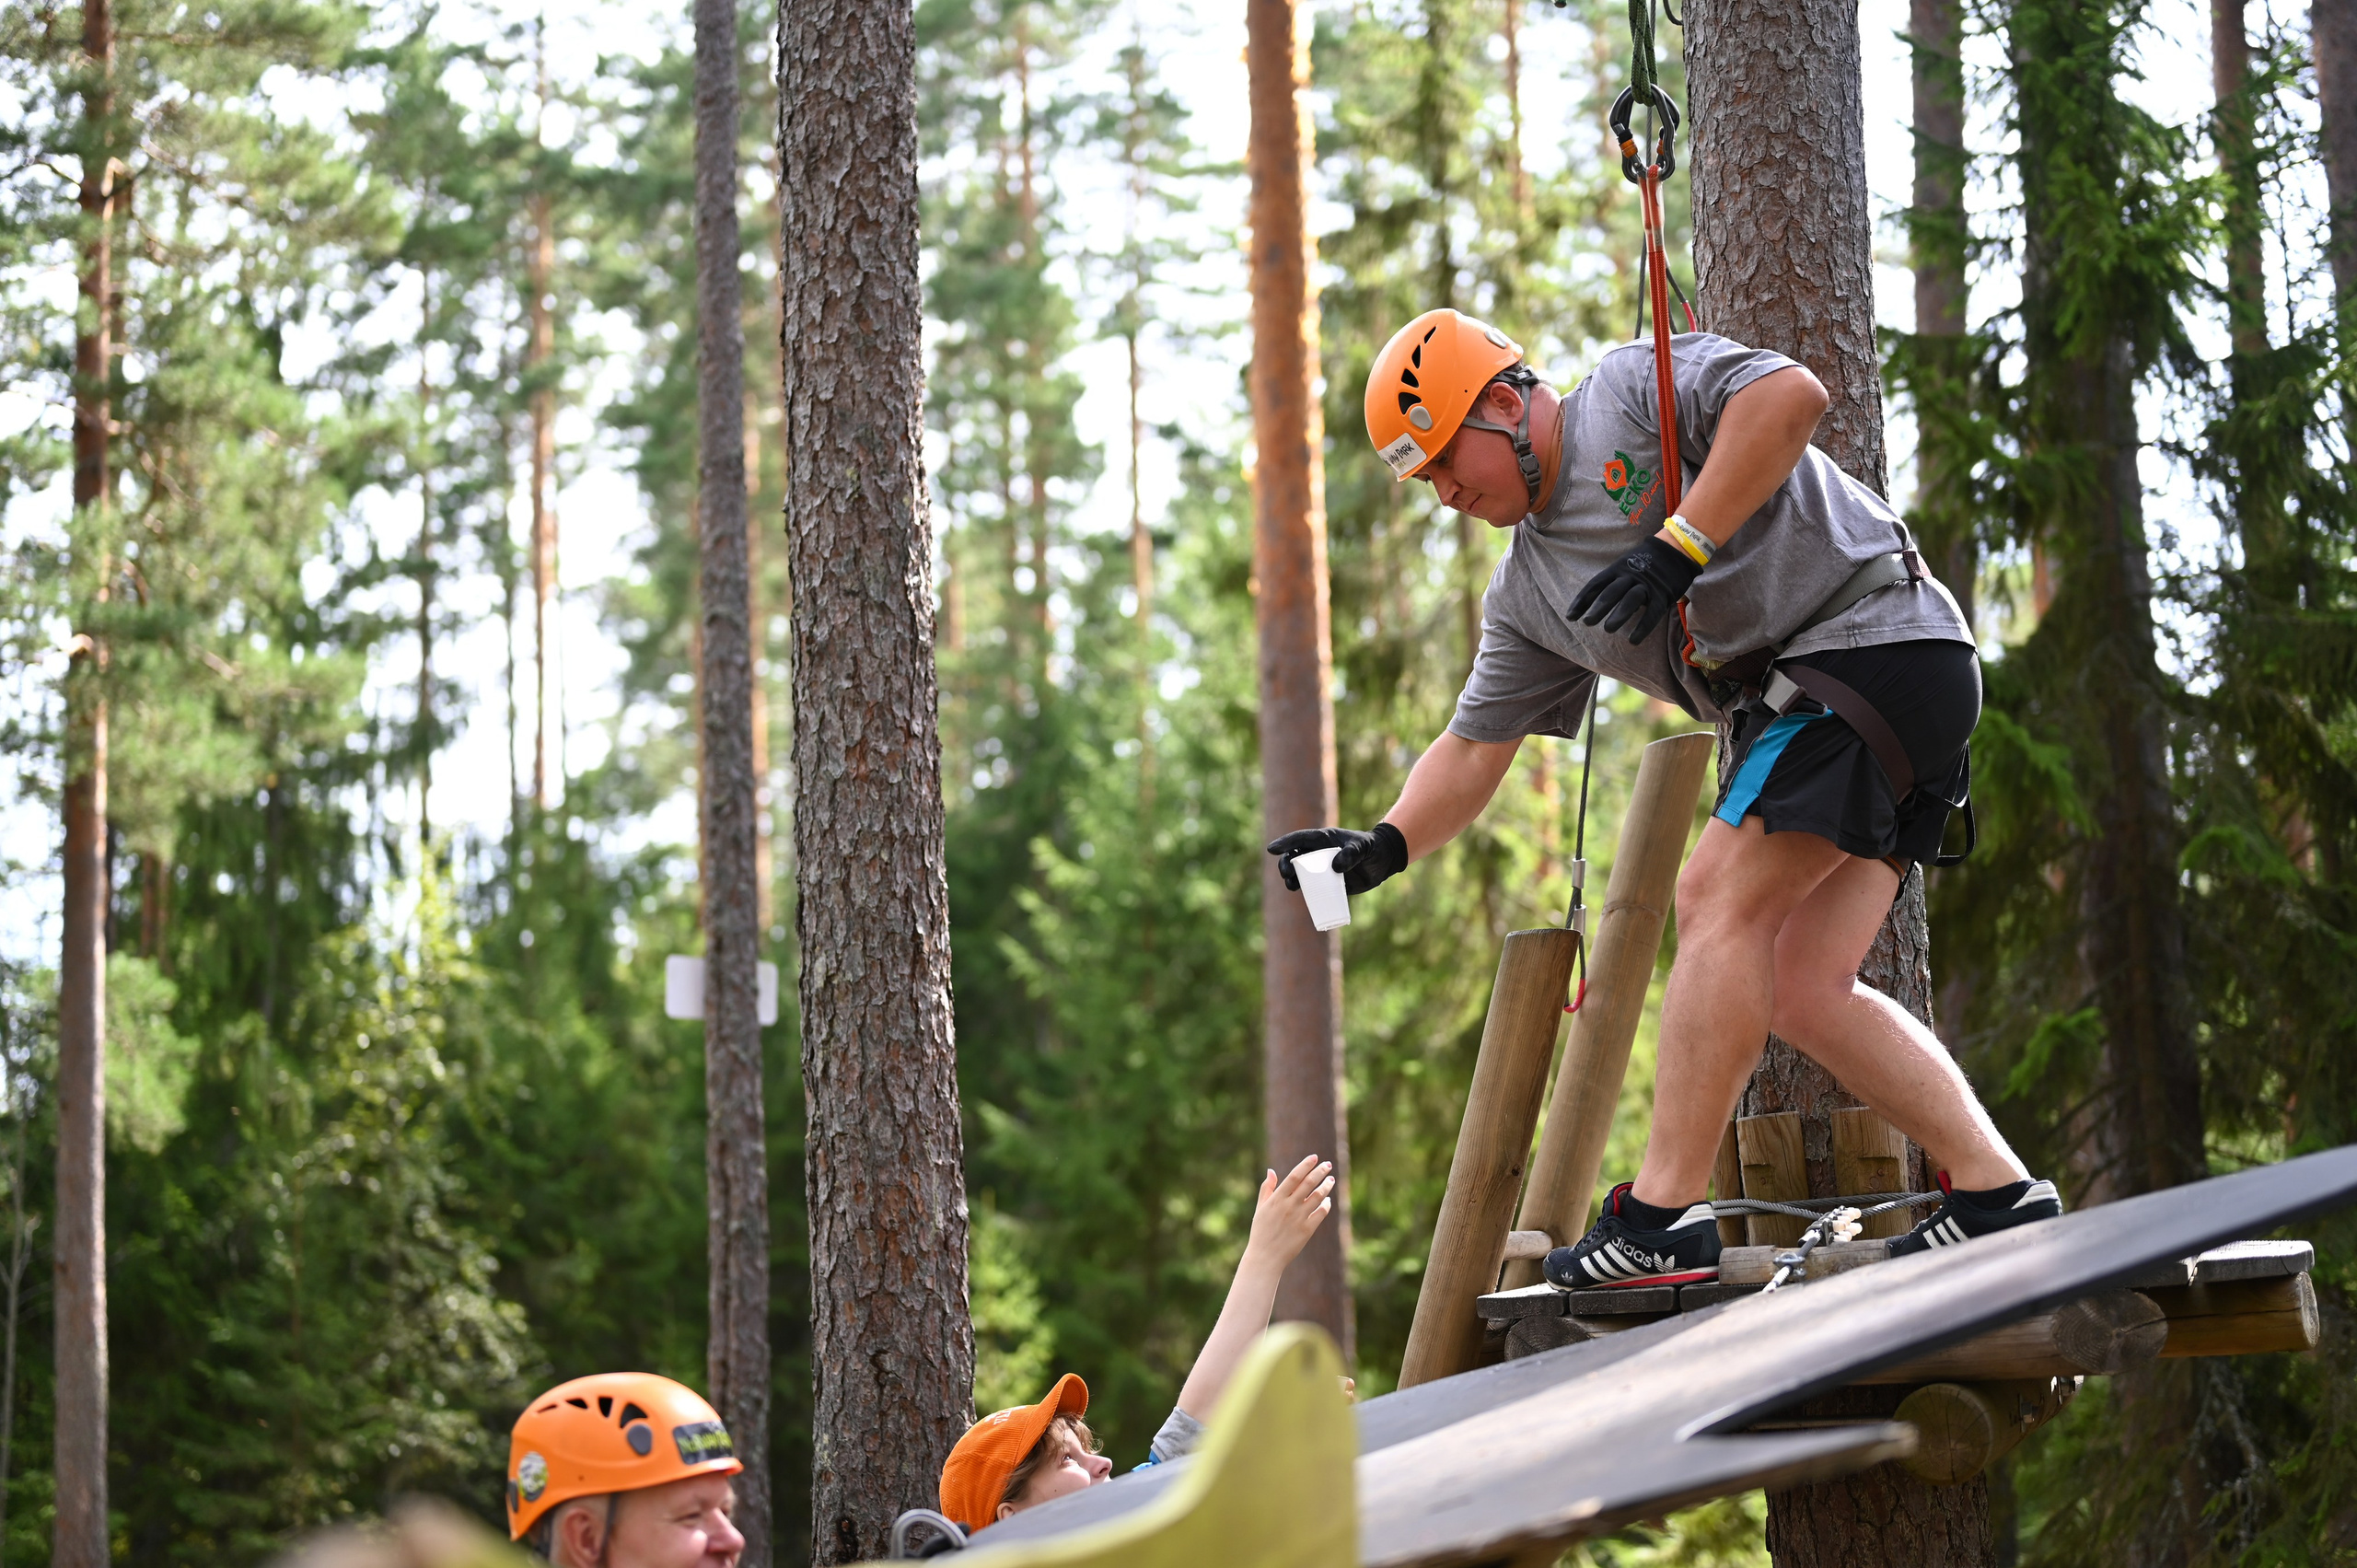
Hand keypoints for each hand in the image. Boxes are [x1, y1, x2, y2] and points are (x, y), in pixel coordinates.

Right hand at [1242, 1155, 1334, 1270]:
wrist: (1266, 1257)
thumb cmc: (1261, 1231)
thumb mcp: (1260, 1208)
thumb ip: (1266, 1188)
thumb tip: (1271, 1170)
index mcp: (1276, 1199)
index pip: (1294, 1176)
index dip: (1305, 1165)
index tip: (1315, 1157)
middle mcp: (1289, 1206)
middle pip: (1309, 1183)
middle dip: (1320, 1171)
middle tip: (1328, 1165)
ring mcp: (1299, 1218)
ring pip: (1318, 1197)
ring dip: (1327, 1186)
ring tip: (1331, 1180)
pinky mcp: (1307, 1230)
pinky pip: (1321, 1213)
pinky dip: (1327, 1204)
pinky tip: (1327, 1200)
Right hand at [1266, 823, 1408, 894]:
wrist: (1383, 860)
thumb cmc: (1371, 848)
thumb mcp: (1362, 847)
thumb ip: (1350, 854)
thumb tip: (1335, 868)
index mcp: (1324, 840)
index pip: (1300, 839)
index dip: (1285, 843)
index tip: (1271, 849)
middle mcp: (1320, 853)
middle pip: (1295, 857)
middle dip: (1286, 864)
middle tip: (1286, 874)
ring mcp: (1323, 868)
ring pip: (1300, 873)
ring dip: (1292, 879)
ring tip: (1292, 885)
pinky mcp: (1329, 882)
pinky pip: (1313, 887)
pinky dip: (1305, 891)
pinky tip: (1301, 895)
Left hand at [1566, 535, 1699, 643]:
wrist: (1675, 549)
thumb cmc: (1644, 563)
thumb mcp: (1624, 567)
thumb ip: (1611, 582)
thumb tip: (1591, 602)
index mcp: (1617, 569)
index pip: (1595, 585)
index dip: (1582, 601)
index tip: (1570, 617)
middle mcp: (1630, 575)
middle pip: (1611, 592)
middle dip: (1598, 607)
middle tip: (1587, 623)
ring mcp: (1647, 585)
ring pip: (1630, 600)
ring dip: (1618, 615)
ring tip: (1608, 629)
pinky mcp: (1663, 594)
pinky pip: (1652, 612)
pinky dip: (1643, 627)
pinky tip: (1633, 640)